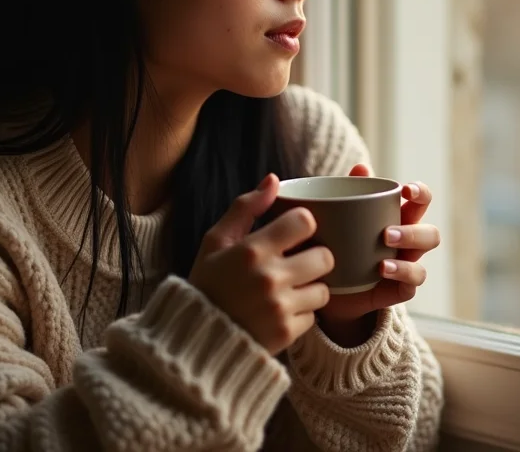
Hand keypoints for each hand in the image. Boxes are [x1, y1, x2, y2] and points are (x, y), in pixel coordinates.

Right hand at [188, 174, 334, 356]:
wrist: (194, 339)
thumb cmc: (207, 283)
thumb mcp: (215, 240)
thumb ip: (245, 208)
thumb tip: (274, 180)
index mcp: (252, 250)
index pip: (304, 221)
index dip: (302, 224)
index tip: (294, 231)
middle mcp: (270, 277)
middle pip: (325, 256)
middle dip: (314, 257)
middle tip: (297, 261)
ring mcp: (280, 308)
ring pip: (324, 290)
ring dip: (311, 288)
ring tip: (289, 288)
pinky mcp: (286, 334)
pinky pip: (313, 317)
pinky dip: (301, 314)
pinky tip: (280, 311)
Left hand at [317, 165, 439, 338]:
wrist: (326, 283)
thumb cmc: (337, 240)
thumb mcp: (339, 215)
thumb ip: (351, 191)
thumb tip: (362, 167)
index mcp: (398, 216)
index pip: (421, 200)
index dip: (421, 193)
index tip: (406, 190)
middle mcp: (408, 241)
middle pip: (431, 234)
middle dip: (414, 231)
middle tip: (387, 233)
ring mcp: (405, 266)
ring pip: (423, 262)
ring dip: (406, 257)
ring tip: (382, 257)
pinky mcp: (398, 289)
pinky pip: (412, 285)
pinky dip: (401, 276)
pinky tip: (381, 271)